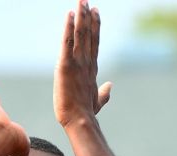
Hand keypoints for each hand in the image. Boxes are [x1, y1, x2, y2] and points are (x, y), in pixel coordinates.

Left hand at [54, 0, 112, 128]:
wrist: (80, 121)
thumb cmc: (87, 113)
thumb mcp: (97, 101)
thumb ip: (104, 93)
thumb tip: (111, 86)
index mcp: (91, 69)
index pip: (94, 43)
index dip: (95, 27)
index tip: (96, 13)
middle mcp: (86, 62)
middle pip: (88, 35)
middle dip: (88, 16)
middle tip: (87, 1)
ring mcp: (77, 63)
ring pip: (80, 35)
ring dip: (80, 17)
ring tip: (81, 1)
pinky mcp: (65, 66)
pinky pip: (67, 43)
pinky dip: (68, 29)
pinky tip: (69, 15)